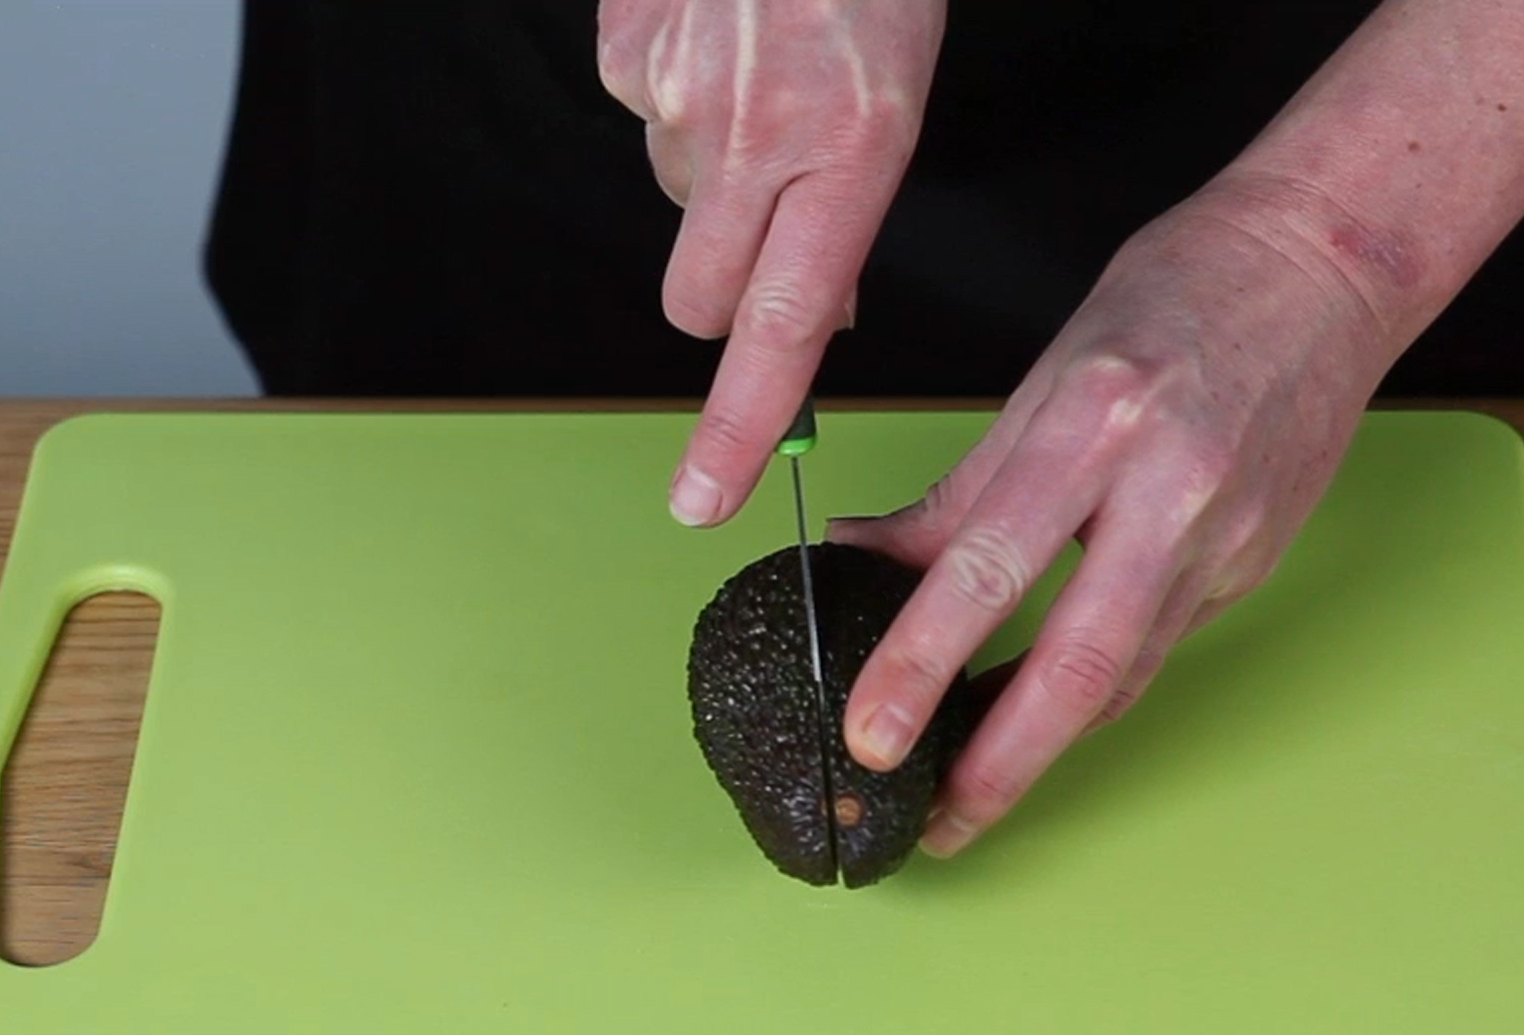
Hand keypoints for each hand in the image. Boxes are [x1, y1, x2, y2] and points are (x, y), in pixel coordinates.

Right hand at [596, 0, 946, 525]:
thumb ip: (847, 214)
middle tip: (771, 219)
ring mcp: (674, 88)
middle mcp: (754, 129)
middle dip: (728, 292)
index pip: (784, 328)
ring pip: (672, 203)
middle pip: (701, 299)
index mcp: (847, 147)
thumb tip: (816, 313)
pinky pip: (639, 116)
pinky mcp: (622, 47)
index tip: (704, 499)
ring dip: (709, 177)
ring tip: (756, 82)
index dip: (740, 428)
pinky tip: (715, 41)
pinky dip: (675, 98)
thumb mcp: (900, 97)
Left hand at [828, 177, 1405, 857]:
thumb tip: (862, 556)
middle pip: (1076, 663)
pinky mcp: (1254, 563)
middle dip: (997, 762)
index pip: (988, 566)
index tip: (871, 729)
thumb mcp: (1045, 372)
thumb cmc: (1180, 293)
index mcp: (1096, 421)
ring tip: (971, 785)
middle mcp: (1169, 489)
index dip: (921, 662)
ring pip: (1122, 673)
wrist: (1326, 265)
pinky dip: (1094, 687)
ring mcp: (1225, 537)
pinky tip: (1042, 709)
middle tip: (935, 820)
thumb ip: (959, 488)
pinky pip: (1157, 645)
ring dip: (1042, 742)